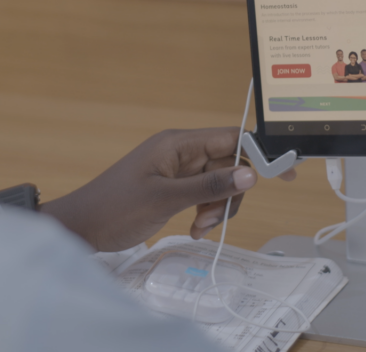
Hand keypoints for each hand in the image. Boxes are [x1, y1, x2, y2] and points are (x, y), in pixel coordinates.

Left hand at [40, 128, 294, 251]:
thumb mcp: (165, 200)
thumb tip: (251, 174)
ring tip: (199, 227)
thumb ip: (209, 187)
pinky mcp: (172, 186)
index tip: (284, 173)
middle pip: (228, 163)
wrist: (81, 227)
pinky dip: (205, 211)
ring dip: (217, 206)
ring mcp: (176, 169)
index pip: (231, 138)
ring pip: (218, 182)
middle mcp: (180, 151)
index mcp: (178, 143)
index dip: (259, 153)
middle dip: (230, 193)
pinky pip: (203, 193)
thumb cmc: (114, 208)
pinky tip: (195, 227)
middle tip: (212, 219)